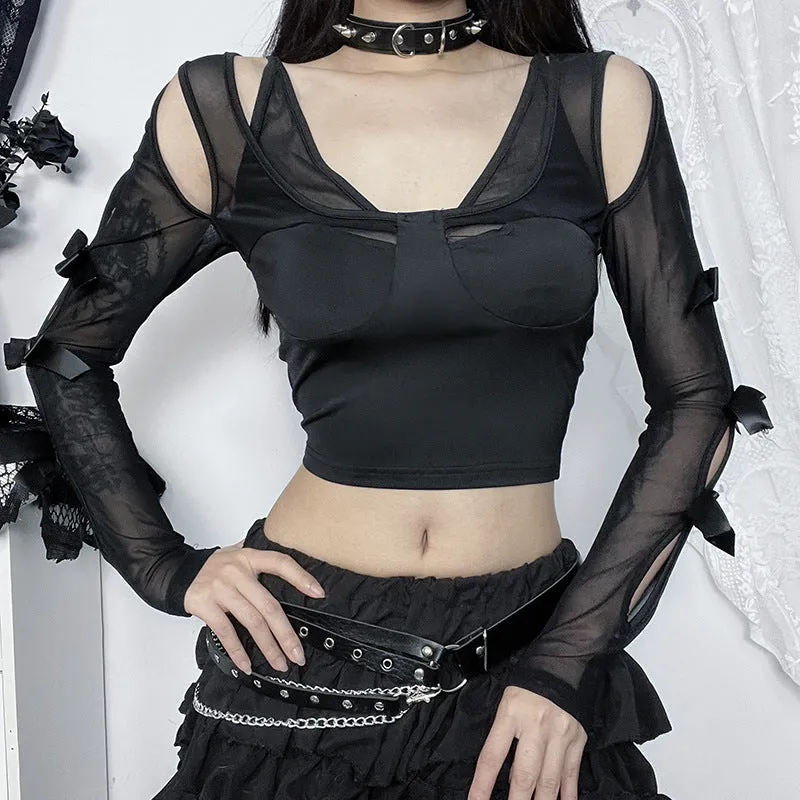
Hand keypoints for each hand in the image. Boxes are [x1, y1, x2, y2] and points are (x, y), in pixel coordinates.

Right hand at [183, 540, 326, 674]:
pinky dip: (238, 651)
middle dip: (286, 634)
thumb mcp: (240, 556)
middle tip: (298, 655)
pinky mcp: (205, 605)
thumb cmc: (219, 568)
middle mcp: (236, 571)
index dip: (301, 577)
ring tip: (280, 664)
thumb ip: (263, 562)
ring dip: (268, 647)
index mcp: (250, 557)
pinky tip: (247, 665)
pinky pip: (226, 632)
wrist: (180, 573)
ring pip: (251, 622)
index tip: (319, 593)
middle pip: (269, 605)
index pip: (280, 563)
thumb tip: (298, 577)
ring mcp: (220, 588)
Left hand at [468, 685, 586, 799]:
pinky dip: (567, 796)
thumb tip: (499, 772)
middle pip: (524, 775)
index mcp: (511, 713)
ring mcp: (559, 735)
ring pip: (549, 781)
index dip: (482, 785)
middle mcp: (536, 726)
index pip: (492, 757)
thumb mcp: (508, 701)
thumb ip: (503, 733)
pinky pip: (571, 774)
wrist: (564, 662)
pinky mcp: (577, 740)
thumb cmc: (530, 683)